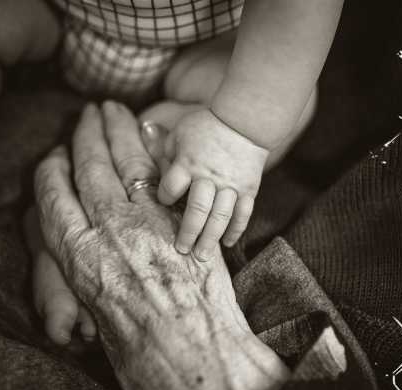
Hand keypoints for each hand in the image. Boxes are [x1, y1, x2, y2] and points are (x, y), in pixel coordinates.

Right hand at [33, 101, 287, 389]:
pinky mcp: (186, 223)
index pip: (53, 199)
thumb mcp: (102, 323)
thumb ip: (94, 282)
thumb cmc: (146, 363)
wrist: (201, 370)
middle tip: (89, 112)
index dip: (52, 172)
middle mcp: (108, 235)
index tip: (53, 156)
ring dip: (120, 131)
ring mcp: (150, 224)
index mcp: (79, 261)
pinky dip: (157, 151)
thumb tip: (93, 262)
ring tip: (114, 110)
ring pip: (127, 164)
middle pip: (90, 170)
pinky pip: (166, 177)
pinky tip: (152, 135)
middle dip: (87, 135)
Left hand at [156, 108, 268, 259]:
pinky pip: (243, 213)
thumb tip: (153, 172)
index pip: (171, 188)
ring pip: (220, 216)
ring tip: (202, 256)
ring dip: (211, 238)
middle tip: (181, 250)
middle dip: (188, 232)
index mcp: (187, 163)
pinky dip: (236, 230)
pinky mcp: (248, 189)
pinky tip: (227, 244)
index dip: (165, 198)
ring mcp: (230, 185)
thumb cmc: (205, 127)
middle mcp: (208, 177)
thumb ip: (162, 154)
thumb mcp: (177, 134)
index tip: (165, 202)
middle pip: (197, 209)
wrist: (244, 121)